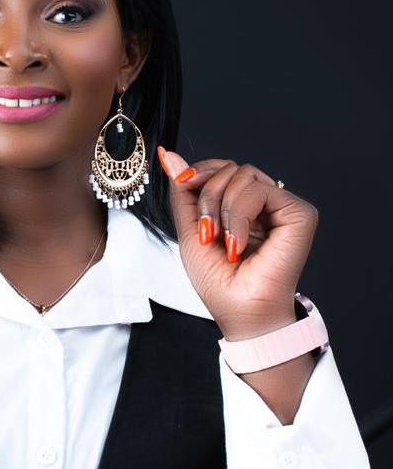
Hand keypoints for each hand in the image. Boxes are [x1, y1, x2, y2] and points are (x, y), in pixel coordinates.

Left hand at [157, 147, 318, 341]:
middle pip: (230, 167)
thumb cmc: (219, 282)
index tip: (182, 183)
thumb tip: (169, 156)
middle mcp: (264, 203)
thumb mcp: (190, 230)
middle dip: (206, 194)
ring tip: (223, 242)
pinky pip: (258, 189)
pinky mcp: (299, 213)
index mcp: (241, 206)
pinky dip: (239, 215)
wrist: (240, 312)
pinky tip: (238, 243)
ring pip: (242, 174)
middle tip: (206, 232)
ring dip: (220, 207)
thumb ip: (183, 192)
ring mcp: (282, 206)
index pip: (221, 168)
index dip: (199, 171)